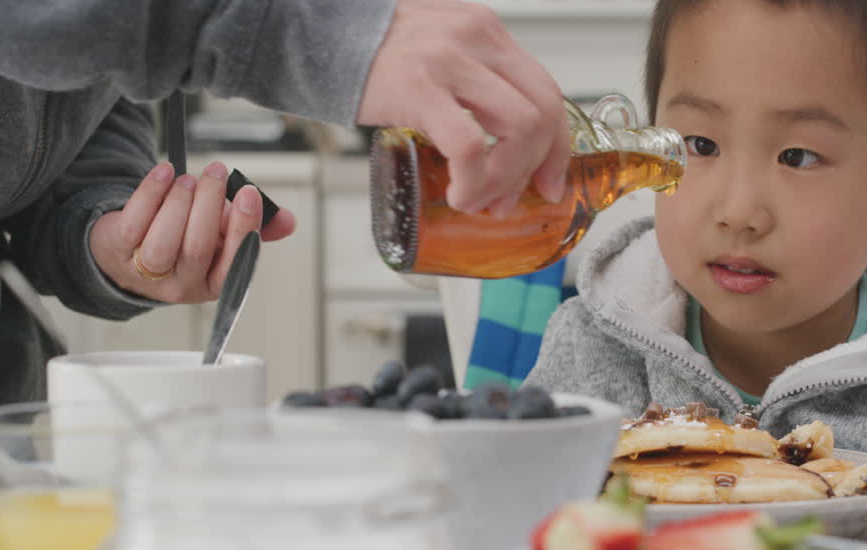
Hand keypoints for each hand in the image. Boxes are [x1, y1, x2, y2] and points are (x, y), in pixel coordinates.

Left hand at [90, 161, 296, 302]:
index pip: (235, 261)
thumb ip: (256, 228)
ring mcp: (147, 273)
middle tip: (217, 172)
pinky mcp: (119, 251)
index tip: (249, 194)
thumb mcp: (223, 239)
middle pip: (198, 247)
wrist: (129, 254)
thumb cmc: (183, 242)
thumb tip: (287, 221)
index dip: (244, 227)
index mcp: (216, 283)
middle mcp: (182, 285)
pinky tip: (165, 173)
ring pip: (165, 240)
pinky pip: (136, 222)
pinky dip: (152, 192)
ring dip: (181, 201)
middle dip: (210, 203)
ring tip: (190, 178)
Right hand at [357, 0, 569, 216]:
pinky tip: (457, 194)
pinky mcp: (420, 88)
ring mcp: (450, 60)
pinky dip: (474, 182)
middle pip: (542, 113)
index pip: (547, 92)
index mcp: (486, 33)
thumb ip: (474, 85)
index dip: (556, 146)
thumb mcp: (440, 54)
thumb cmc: (370, 55)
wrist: (309, 36)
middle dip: (534, 169)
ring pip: (520, 129)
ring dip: (505, 179)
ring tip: (477, 198)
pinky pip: (470, 147)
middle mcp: (477, 39)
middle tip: (509, 199)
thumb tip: (504, 147)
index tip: (551, 180)